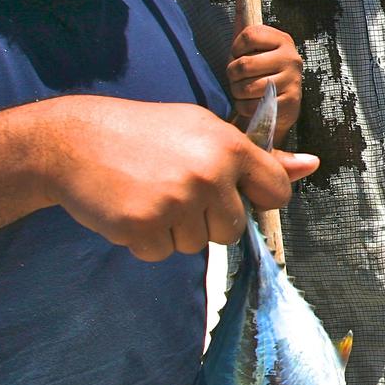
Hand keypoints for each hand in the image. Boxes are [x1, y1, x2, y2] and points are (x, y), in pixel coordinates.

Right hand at [37, 96, 317, 261]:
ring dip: (174, 230)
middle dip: (207, 218)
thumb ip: (256, 157)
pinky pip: (162, 254)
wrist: (73, 141)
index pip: (275, 193)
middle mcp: (209, 174)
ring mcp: (176, 202)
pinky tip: (130, 208)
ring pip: (197, 245)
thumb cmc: (145, 133)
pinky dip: (146, 240)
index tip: (229, 191)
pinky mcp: (144, 227)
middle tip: (174, 188)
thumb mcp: (203, 130)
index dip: (253, 197)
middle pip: (233, 229)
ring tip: (149, 194)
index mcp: (229, 147)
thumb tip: (311, 166)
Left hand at [227, 24, 301, 134]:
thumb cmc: (258, 72)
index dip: (235, 48)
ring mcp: (292, 81)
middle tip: (236, 78)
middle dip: (232, 75)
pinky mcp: (290, 103)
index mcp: (282, 39)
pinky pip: (253, 105)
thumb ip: (244, 19)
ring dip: (237, 92)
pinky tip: (251, 104)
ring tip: (243, 91)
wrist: (277, 107)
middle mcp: (291, 58)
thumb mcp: (252, 46)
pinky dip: (244, 107)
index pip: (249, 34)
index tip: (237, 55)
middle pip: (244, 64)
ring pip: (247, 87)